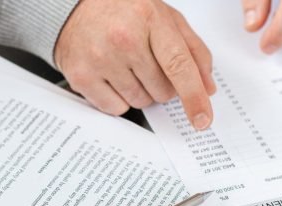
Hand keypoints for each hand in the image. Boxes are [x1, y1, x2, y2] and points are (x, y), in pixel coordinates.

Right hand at [55, 0, 216, 129]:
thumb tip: (206, 87)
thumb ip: (192, 50)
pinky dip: (118, 98)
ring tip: (127, 66)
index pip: (178, 65)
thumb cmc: (123, 11)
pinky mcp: (81, 76)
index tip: (202, 119)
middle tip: (147, 64)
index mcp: (149, 19)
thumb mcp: (165, 18)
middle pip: (161, 91)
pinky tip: (111, 76)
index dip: (193, 96)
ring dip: (140, 92)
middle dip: (161, 85)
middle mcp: (123, 39)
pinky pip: (115, 108)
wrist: (74, 6)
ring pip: (140, 102)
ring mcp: (100, 58)